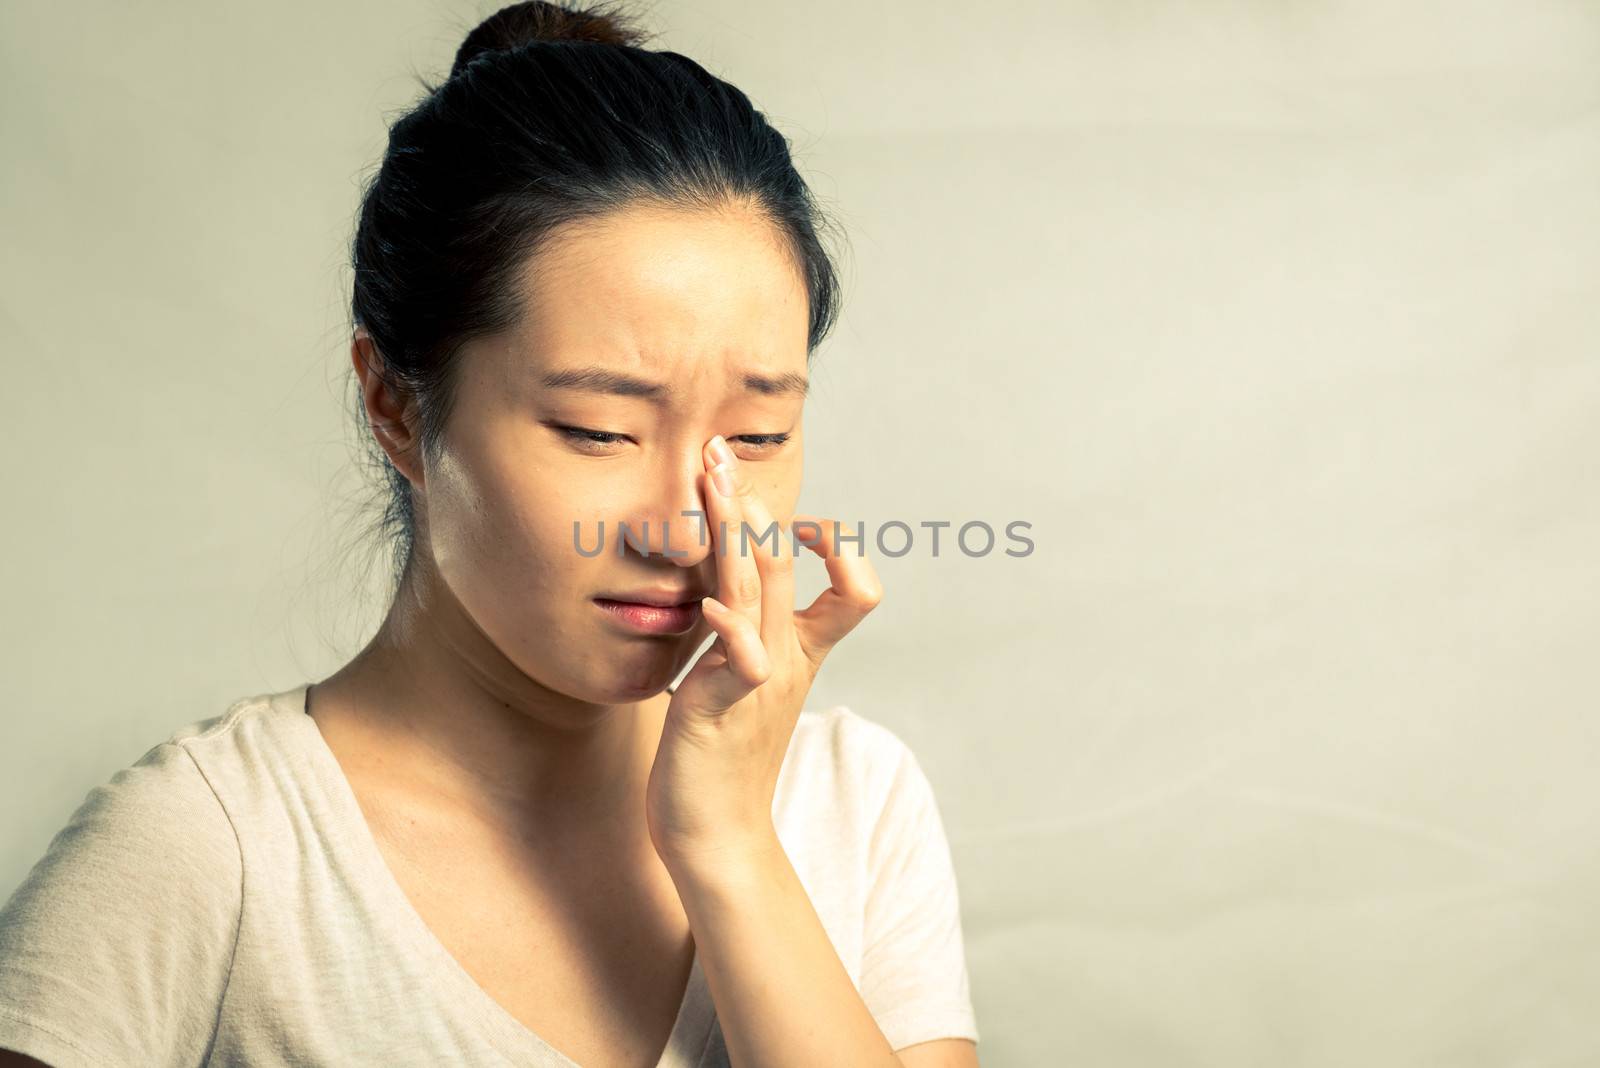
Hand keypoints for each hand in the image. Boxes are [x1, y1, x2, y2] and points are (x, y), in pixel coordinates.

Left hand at [645, 434, 882, 871]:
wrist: (716, 836)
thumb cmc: (720, 759)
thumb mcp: (740, 684)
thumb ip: (745, 637)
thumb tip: (728, 594)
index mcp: (795, 652)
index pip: (847, 588)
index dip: (833, 545)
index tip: (791, 515)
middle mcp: (785, 658)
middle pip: (786, 565)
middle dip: (750, 503)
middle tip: (720, 451)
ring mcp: (760, 681)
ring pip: (760, 591)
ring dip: (736, 533)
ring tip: (714, 484)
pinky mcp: (726, 708)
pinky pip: (741, 660)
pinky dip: (730, 628)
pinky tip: (709, 606)